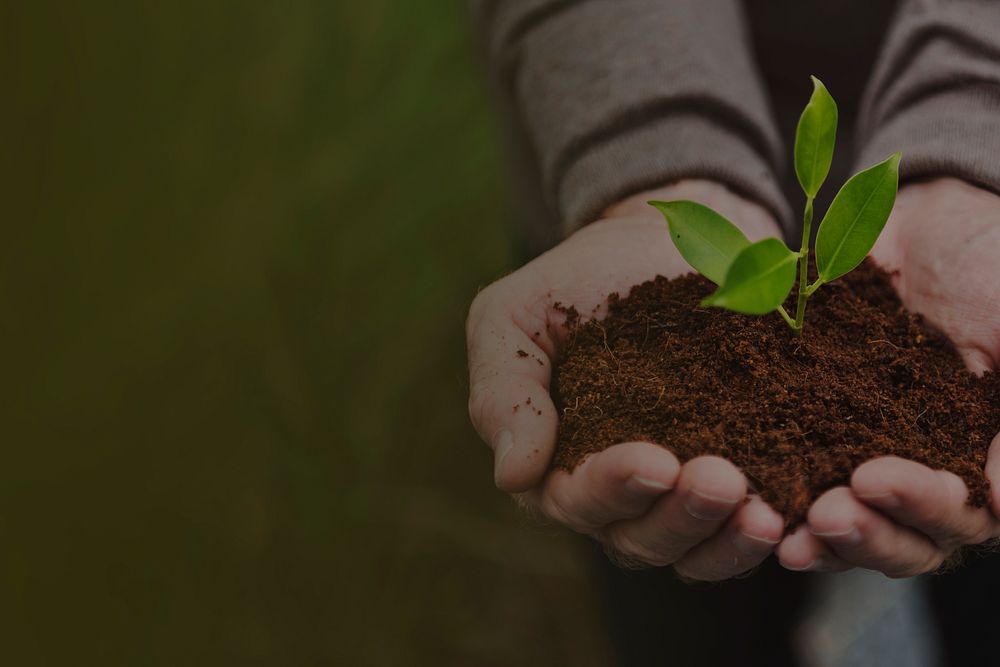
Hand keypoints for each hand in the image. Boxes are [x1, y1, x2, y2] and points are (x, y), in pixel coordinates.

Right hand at [467, 180, 785, 578]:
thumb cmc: (572, 283)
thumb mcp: (512, 319)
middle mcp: (617, 494)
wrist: (656, 243)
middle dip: (679, 517)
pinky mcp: (736, 472)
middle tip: (721, 481)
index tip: (653, 461)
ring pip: (695, 549)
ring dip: (726, 538)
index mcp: (556, 463)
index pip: (576, 499)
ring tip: (762, 512)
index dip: (613, 488)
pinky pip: (744, 527)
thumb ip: (504, 392)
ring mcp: (677, 491)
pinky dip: (764, 530)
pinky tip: (791, 513)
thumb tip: (514, 475)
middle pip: (640, 539)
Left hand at [777, 178, 999, 576]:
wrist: (928, 222)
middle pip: (906, 540)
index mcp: (984, 462)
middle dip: (867, 534)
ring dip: (823, 534)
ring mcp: (874, 457)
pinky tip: (753, 502)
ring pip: (854, 522)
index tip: (876, 478)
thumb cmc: (994, 267)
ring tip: (788, 536)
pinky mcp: (821, 434)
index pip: (963, 518)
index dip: (923, 509)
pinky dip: (782, 495)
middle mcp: (932, 474)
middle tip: (826, 513)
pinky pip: (802, 476)